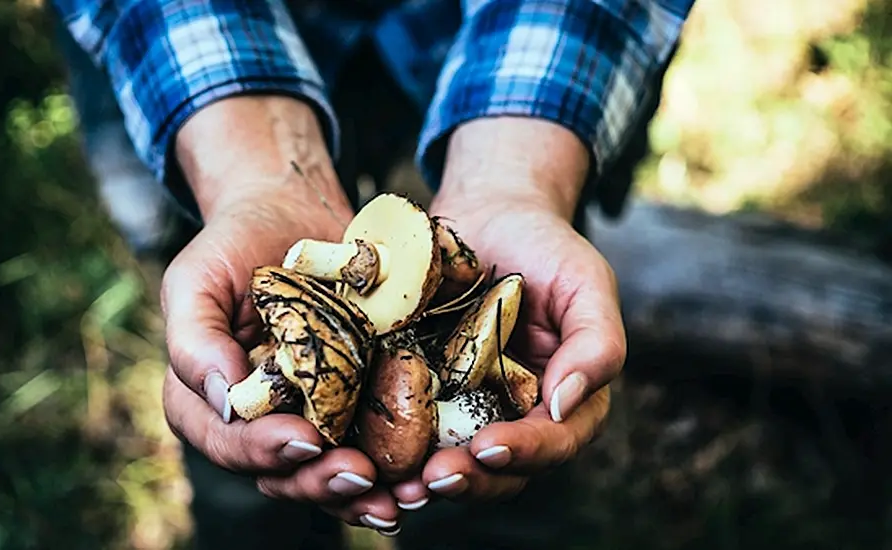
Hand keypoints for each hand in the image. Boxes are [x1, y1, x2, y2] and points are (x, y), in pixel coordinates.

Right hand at [159, 97, 400, 532]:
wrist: (291, 215)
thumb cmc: (232, 245)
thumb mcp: (195, 279)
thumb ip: (193, 339)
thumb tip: (222, 398)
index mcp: (206, 404)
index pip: (229, 442)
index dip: (265, 450)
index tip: (306, 440)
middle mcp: (255, 423)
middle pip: (282, 474)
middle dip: (322, 482)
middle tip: (363, 476)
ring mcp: (306, 417)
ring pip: (327, 473)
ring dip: (362, 494)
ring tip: (399, 497)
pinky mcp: (350, 404)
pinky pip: (368, 446)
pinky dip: (391, 468)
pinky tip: (420, 475)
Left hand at [391, 117, 623, 505]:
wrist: (487, 213)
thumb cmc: (544, 246)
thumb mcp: (585, 282)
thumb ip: (596, 342)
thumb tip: (566, 403)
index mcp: (561, 399)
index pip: (554, 441)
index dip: (527, 452)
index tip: (490, 448)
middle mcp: (512, 415)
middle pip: (499, 470)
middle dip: (469, 480)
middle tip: (434, 478)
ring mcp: (464, 408)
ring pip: (450, 462)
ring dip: (425, 481)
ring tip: (398, 486)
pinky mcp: (418, 392)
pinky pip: (404, 431)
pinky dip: (388, 450)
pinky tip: (363, 455)